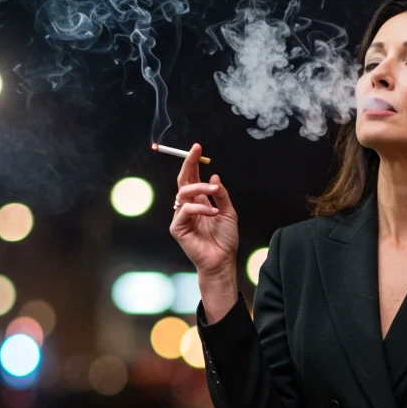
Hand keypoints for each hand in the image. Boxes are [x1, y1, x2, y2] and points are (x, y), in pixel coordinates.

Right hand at [168, 142, 238, 278]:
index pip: (193, 178)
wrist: (222, 260)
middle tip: (195, 152)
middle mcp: (188, 206)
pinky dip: (199, 208)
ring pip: (183, 193)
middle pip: (183, 181)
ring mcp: (182, 217)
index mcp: (199, 201)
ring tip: (214, 191)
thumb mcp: (228, 212)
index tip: (197, 147)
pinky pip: (184, 210)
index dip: (193, 163)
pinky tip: (212, 212)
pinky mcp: (178, 228)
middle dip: (188, 164)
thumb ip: (221, 195)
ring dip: (200, 188)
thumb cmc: (225, 239)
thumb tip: (214, 176)